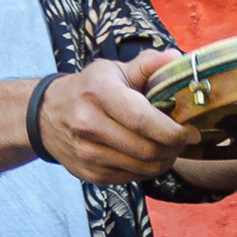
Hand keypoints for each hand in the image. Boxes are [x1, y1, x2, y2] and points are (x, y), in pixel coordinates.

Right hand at [39, 50, 201, 182]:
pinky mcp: (88, 173)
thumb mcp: (115, 70)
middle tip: (185, 140)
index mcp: (99, 92)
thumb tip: (176, 58)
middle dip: (175, 147)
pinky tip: (150, 156)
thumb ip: (148, 64)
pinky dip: (148, 170)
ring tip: (170, 147)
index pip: (143, 120)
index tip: (191, 130)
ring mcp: (86, 152)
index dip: (173, 130)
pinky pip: (131, 178)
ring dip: (165, 160)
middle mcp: (88, 124)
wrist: (46, 115)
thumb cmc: (90, 88)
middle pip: (147, 148)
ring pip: (142, 167)